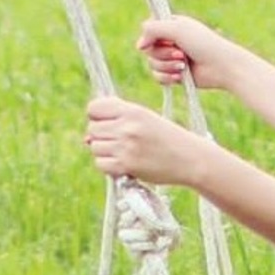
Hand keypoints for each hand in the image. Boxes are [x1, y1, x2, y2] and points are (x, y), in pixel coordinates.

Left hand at [85, 96, 203, 185]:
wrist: (189, 158)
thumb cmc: (166, 138)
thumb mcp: (145, 119)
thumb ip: (117, 122)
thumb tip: (86, 138)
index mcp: (132, 110)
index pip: (94, 108)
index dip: (96, 116)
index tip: (107, 124)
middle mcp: (127, 126)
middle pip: (92, 129)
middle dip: (100, 137)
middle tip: (118, 143)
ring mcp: (126, 146)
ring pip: (94, 147)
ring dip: (104, 153)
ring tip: (122, 154)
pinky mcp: (127, 165)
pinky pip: (101, 164)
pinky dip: (108, 166)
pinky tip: (122, 165)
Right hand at [136, 14, 243, 90]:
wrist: (220, 66)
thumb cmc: (203, 43)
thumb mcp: (177, 29)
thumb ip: (153, 29)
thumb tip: (138, 45)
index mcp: (171, 25)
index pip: (148, 30)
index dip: (151, 38)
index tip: (160, 41)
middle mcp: (170, 41)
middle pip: (148, 50)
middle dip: (163, 55)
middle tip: (181, 54)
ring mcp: (171, 59)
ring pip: (152, 65)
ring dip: (167, 67)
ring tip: (184, 66)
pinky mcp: (174, 75)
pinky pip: (158, 78)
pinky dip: (167, 78)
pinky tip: (179, 77)